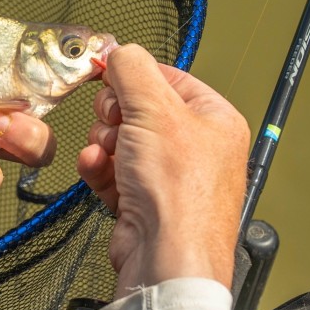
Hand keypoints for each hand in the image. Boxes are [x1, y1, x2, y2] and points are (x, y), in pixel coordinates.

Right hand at [76, 44, 248, 294]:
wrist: (166, 258)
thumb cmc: (178, 191)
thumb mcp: (154, 109)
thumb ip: (133, 69)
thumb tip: (120, 52)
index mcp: (213, 119)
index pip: (166, 78)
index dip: (132, 77)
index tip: (107, 78)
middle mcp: (195, 147)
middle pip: (138, 108)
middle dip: (115, 116)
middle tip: (114, 125)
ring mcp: (168, 177)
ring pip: (120, 140)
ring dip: (103, 144)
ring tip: (107, 156)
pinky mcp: (142, 201)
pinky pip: (111, 171)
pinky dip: (99, 169)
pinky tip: (96, 171)